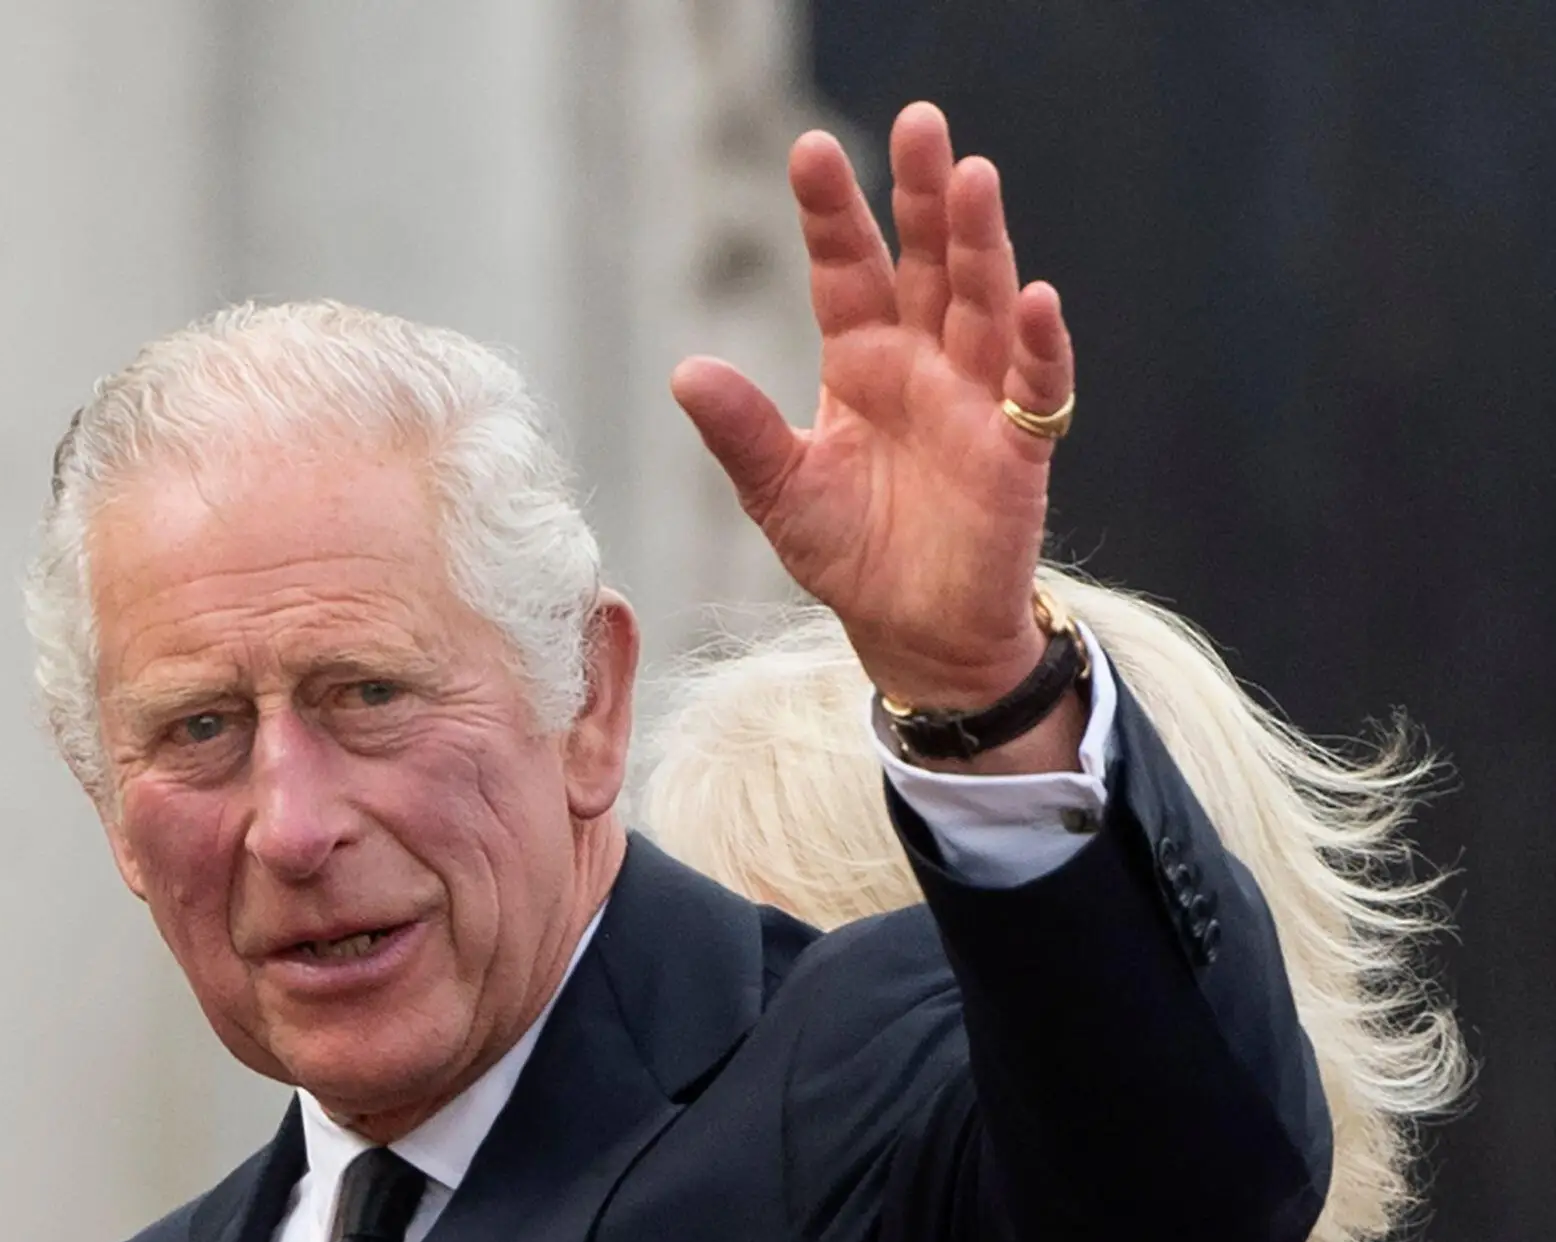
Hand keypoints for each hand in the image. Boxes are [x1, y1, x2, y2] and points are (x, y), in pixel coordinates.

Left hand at [673, 105, 1073, 714]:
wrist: (916, 637)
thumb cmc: (854, 559)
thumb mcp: (784, 496)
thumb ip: (744, 434)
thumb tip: (687, 371)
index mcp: (863, 364)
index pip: (847, 272)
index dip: (833, 215)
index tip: (809, 152)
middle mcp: (924, 365)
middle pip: (927, 262)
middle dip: (921, 195)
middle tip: (918, 122)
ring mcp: (977, 400)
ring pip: (983, 303)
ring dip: (982, 244)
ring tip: (973, 179)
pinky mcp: (1019, 450)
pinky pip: (1036, 386)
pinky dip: (1037, 345)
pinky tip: (1034, 299)